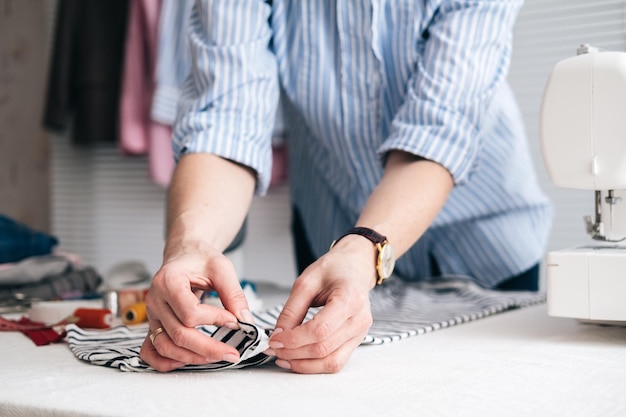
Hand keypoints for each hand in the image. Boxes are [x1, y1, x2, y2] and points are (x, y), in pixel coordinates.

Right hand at [139, 248, 252, 371]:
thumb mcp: (221, 268)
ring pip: (165, 346)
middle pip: (178, 334)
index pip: (190, 312)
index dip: (215, 320)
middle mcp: (156, 300)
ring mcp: (153, 314)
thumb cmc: (200, 259)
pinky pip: (151, 350)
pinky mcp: (154, 324)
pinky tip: (185, 361)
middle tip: (232, 353)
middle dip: (208, 348)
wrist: (185, 255)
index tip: (234, 321)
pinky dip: (165, 361)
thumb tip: (245, 320)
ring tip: (216, 357)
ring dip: (191, 357)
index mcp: (169, 281)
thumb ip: (233, 294)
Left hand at [268, 236, 375, 373]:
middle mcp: (359, 319)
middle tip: (273, 347)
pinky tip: (297, 360)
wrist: (354, 268)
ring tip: (282, 357)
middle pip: (324, 348)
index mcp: (349, 298)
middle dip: (293, 352)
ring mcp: (360, 332)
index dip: (294, 338)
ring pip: (331, 361)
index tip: (274, 338)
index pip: (320, 329)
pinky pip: (336, 362)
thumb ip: (291, 310)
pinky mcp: (356, 341)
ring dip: (303, 364)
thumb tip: (278, 335)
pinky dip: (315, 366)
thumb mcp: (306, 281)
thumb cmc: (333, 269)